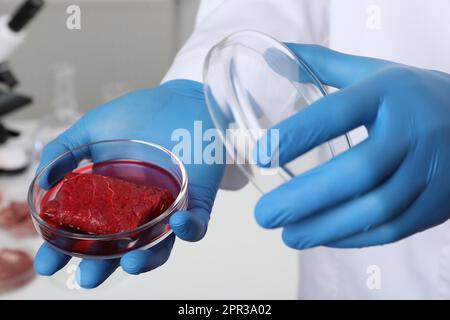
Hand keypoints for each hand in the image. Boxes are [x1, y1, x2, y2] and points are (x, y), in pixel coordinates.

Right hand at [34, 80, 223, 287]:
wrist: (181, 99)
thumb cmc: (141, 113)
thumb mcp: (93, 129)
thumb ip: (65, 151)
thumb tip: (42, 182)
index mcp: (110, 196)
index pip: (86, 231)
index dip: (66, 249)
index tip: (49, 261)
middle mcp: (137, 208)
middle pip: (118, 248)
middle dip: (102, 266)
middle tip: (87, 277)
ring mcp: (167, 208)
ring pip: (157, 247)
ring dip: (144, 260)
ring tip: (129, 262)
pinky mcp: (196, 201)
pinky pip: (196, 226)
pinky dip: (188, 230)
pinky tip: (176, 222)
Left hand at [255, 44, 449, 248]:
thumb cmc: (410, 95)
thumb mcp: (373, 71)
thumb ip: (322, 64)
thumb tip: (272, 55)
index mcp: (389, 92)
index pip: (339, 111)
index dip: (298, 134)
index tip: (259, 154)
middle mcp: (412, 130)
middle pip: (359, 170)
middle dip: (306, 198)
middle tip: (264, 214)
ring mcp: (430, 169)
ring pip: (376, 208)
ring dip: (326, 227)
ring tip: (287, 235)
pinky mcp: (438, 202)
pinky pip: (394, 227)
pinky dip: (354, 238)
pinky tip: (322, 237)